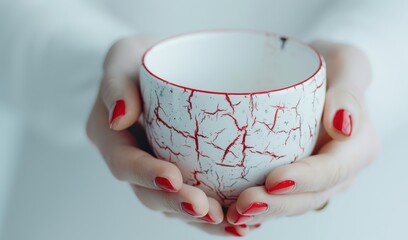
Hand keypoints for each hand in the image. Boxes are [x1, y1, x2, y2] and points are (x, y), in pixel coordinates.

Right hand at [86, 37, 234, 231]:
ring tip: (233, 223)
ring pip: (174, 204)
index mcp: (111, 137)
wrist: (156, 68)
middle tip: (209, 211)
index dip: (146, 174)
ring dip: (201, 219)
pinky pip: (195, 198)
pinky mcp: (180, 172)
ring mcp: (156, 170)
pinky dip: (217, 212)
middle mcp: (132, 161)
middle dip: (179, 205)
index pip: (124, 162)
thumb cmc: (138, 60)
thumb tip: (120, 117)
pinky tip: (241, 221)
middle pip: (150, 193)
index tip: (173, 178)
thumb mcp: (122, 59)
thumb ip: (116, 85)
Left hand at [225, 41, 378, 231]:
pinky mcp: (293, 178)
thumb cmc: (334, 68)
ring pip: (290, 204)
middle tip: (242, 206)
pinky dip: (256, 211)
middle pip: (309, 197)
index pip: (332, 170)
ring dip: (262, 214)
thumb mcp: (349, 65)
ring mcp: (315, 179)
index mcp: (357, 148)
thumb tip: (343, 125)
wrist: (322, 78)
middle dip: (276, 205)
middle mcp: (338, 171)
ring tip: (231, 215)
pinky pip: (277, 199)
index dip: (304, 179)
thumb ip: (349, 93)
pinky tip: (229, 214)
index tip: (273, 179)